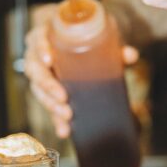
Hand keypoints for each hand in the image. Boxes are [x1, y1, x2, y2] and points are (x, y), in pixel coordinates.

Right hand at [24, 4, 138, 138]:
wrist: (82, 45)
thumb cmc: (86, 38)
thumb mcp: (100, 38)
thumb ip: (115, 47)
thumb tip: (131, 55)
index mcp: (47, 35)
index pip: (37, 39)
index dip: (41, 49)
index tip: (49, 61)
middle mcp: (38, 55)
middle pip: (36, 70)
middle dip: (48, 86)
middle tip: (64, 98)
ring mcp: (41, 75)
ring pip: (39, 91)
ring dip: (51, 106)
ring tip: (67, 116)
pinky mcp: (47, 92)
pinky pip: (48, 106)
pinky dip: (56, 120)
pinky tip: (64, 131)